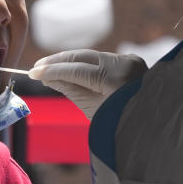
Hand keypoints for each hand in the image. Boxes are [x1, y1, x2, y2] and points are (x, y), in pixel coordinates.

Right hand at [29, 50, 147, 118]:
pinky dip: (88, 64)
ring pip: (93, 57)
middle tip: (38, 67)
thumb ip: (69, 89)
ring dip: (71, 61)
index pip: (77, 70)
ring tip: (49, 67)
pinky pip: (105, 60)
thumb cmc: (119, 124)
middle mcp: (124, 64)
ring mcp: (130, 60)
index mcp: (116, 80)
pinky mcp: (133, 61)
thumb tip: (47, 77)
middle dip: (59, 61)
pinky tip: (71, 68)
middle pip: (84, 56)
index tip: (33, 73)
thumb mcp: (92, 109)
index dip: (53, 71)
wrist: (149, 127)